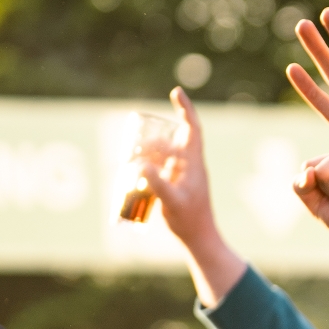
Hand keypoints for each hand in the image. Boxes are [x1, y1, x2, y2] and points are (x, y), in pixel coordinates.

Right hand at [140, 88, 216, 249]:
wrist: (199, 237)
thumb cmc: (189, 219)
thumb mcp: (171, 201)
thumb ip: (156, 183)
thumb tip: (140, 164)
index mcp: (194, 163)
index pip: (192, 129)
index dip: (186, 109)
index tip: (176, 92)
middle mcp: (190, 164)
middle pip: (173, 139)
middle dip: (154, 136)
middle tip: (136, 139)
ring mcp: (183, 173)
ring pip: (164, 153)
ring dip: (149, 151)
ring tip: (130, 156)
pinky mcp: (176, 183)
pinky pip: (160, 166)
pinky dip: (148, 164)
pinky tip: (134, 170)